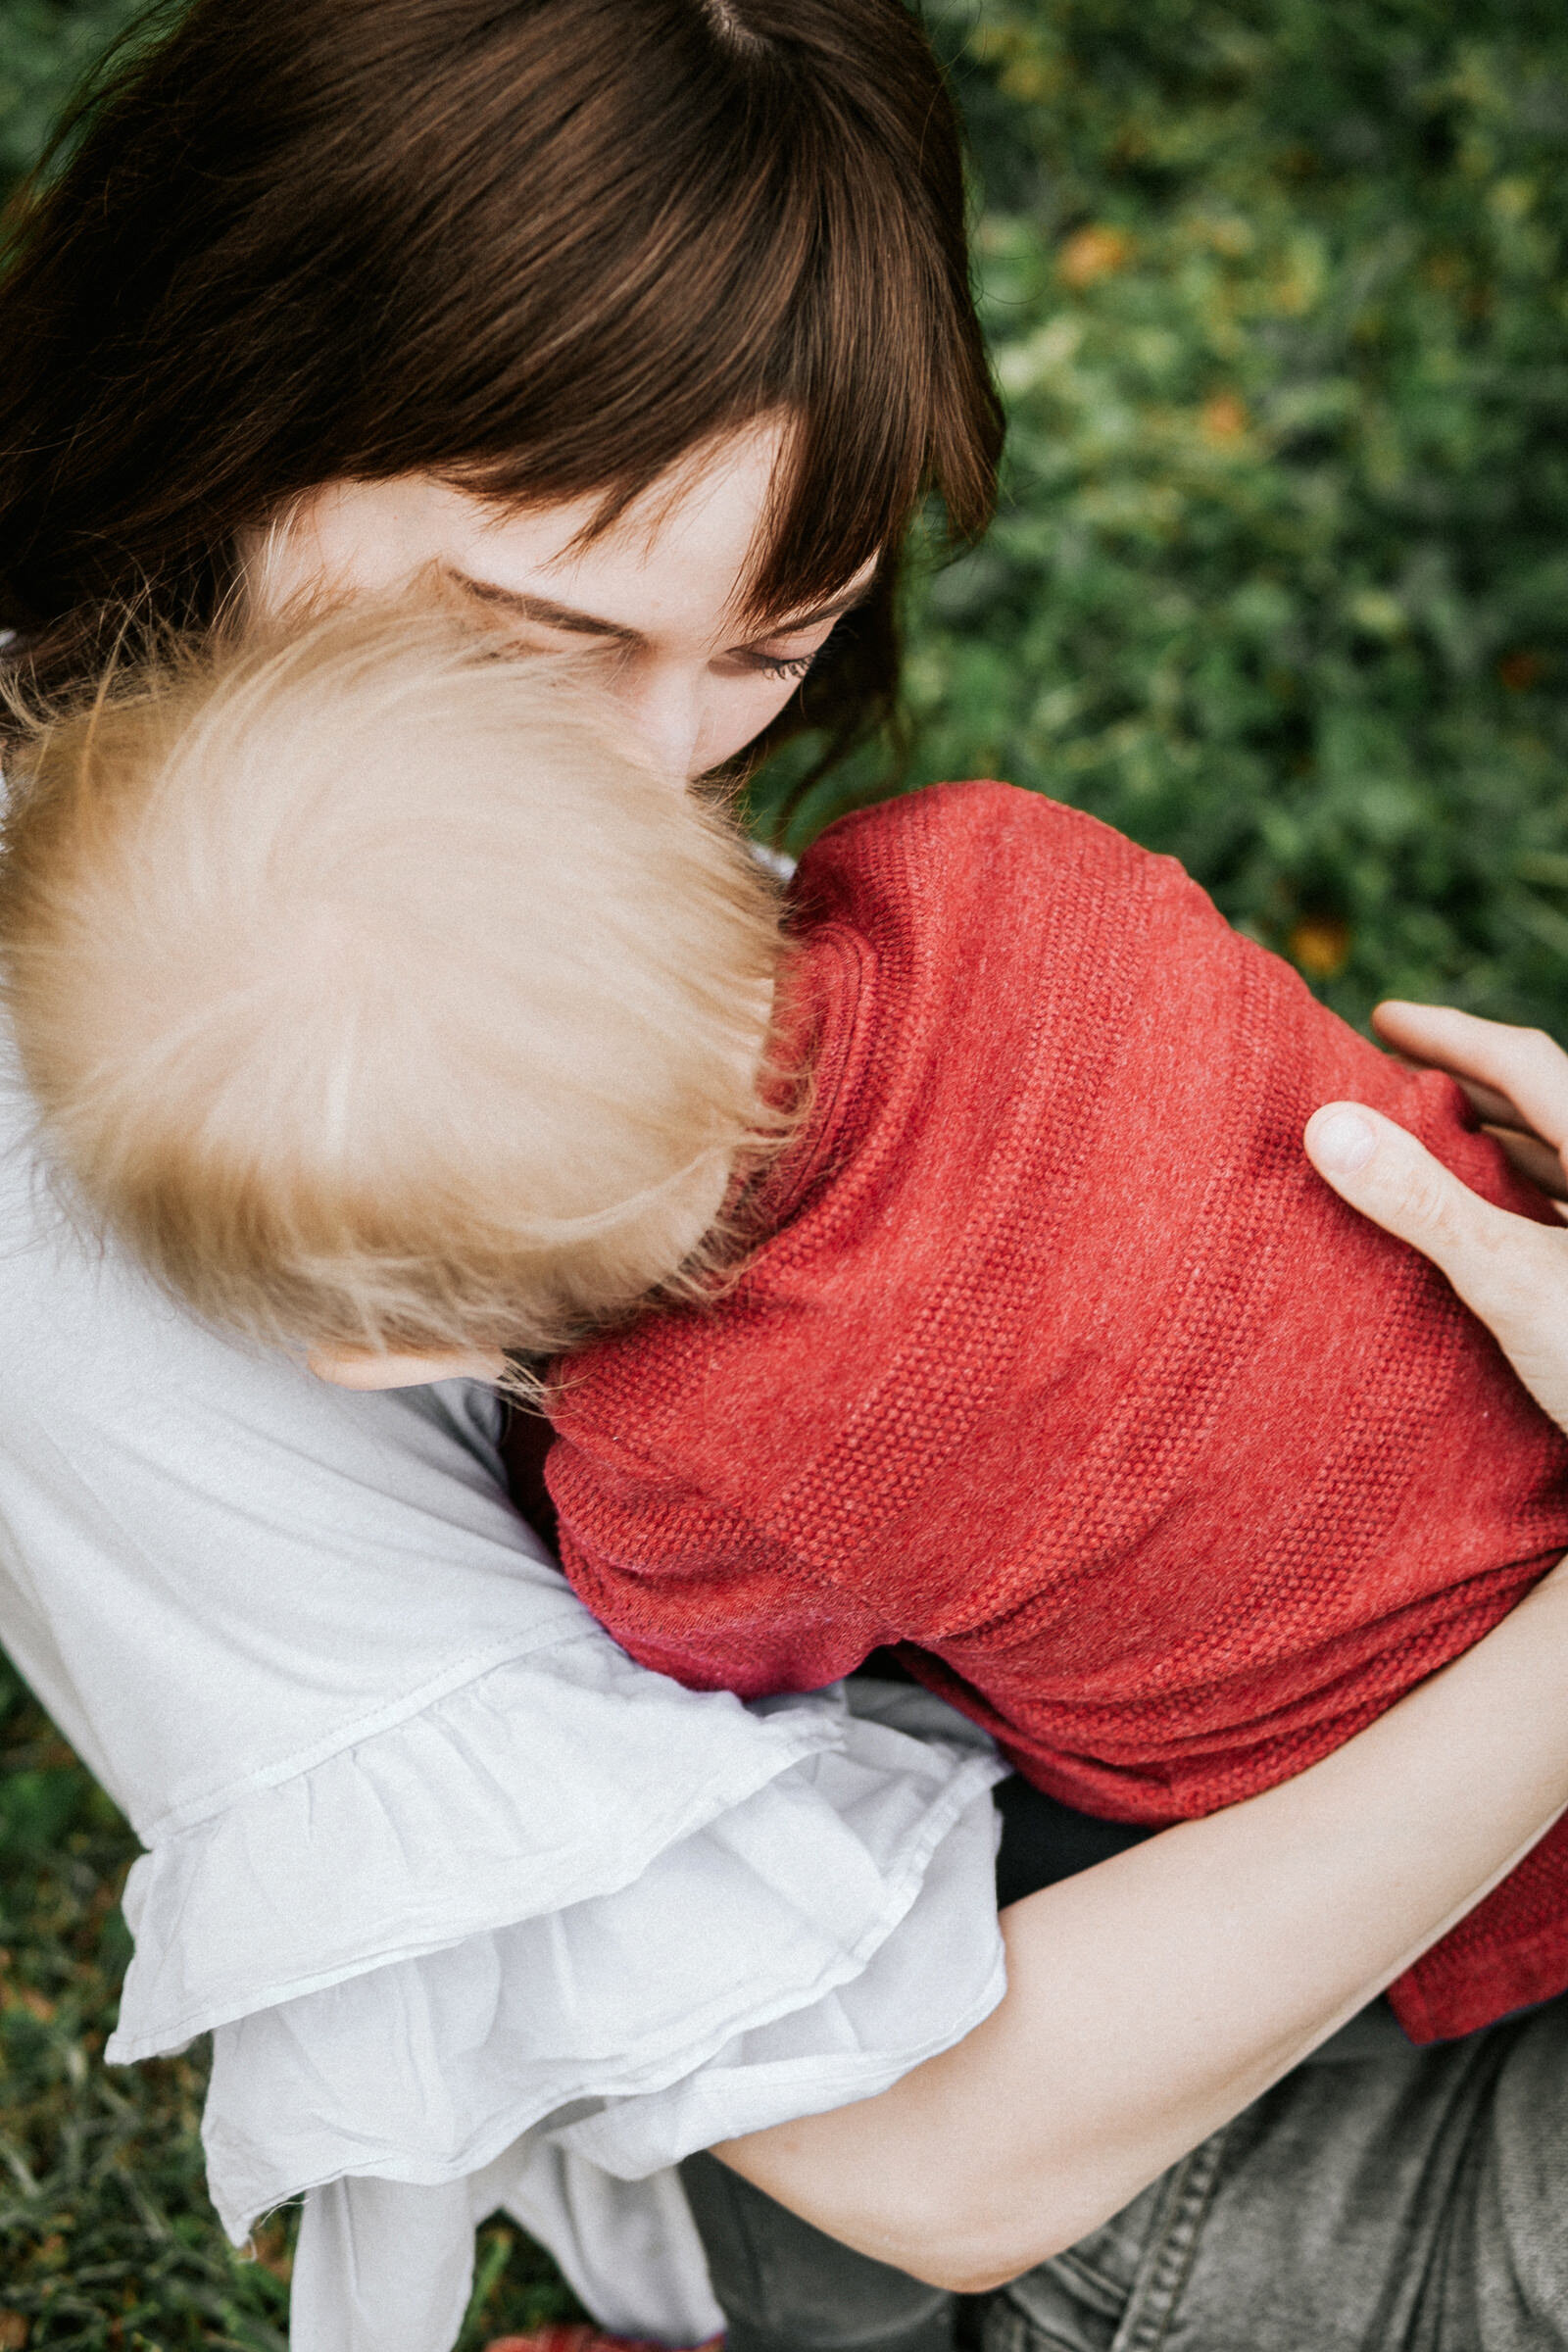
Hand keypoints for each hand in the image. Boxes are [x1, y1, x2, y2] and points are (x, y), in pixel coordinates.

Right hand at [1305, 1002, 1567, 1431]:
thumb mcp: (1511, 1278)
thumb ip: (1422, 1202)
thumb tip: (1327, 1124)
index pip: (1525, 1063)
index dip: (1449, 1033)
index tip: (1381, 1016)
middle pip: (1546, 1107)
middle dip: (1467, 1086)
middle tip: (1393, 1079)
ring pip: (1559, 1164)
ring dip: (1493, 1146)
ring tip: (1426, 1146)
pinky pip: (1564, 1216)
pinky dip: (1515, 1202)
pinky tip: (1483, 1230)